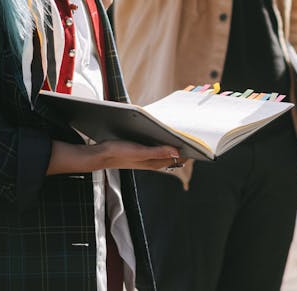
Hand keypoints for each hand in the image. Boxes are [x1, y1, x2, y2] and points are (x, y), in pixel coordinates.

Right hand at [48, 140, 180, 174]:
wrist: (100, 154)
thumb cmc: (118, 153)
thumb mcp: (139, 151)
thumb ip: (158, 152)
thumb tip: (176, 152)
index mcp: (154, 162)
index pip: (177, 159)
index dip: (188, 152)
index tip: (197, 144)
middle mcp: (152, 161)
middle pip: (172, 155)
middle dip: (182, 147)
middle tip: (191, 136)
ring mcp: (146, 156)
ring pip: (164, 151)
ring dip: (172, 144)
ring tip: (179, 134)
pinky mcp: (140, 151)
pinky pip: (155, 147)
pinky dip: (161, 142)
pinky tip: (160, 134)